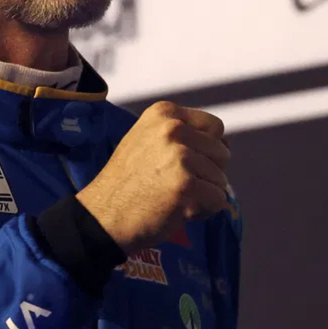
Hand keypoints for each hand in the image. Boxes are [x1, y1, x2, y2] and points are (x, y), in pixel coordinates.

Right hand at [77, 101, 229, 254]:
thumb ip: (180, 135)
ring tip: (173, 199)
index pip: (215, 126)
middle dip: (207, 173)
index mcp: (164, 113)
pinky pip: (219, 201)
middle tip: (177, 186)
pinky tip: (179, 212)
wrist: (103, 215)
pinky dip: (204, 212)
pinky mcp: (186, 186)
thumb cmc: (126, 182)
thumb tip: (224, 143)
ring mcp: (180, 157)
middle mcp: (173, 129)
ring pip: (221, 179)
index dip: (207, 150)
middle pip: (222, 153)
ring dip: (203, 195)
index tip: (185, 165)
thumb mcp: (146, 140)